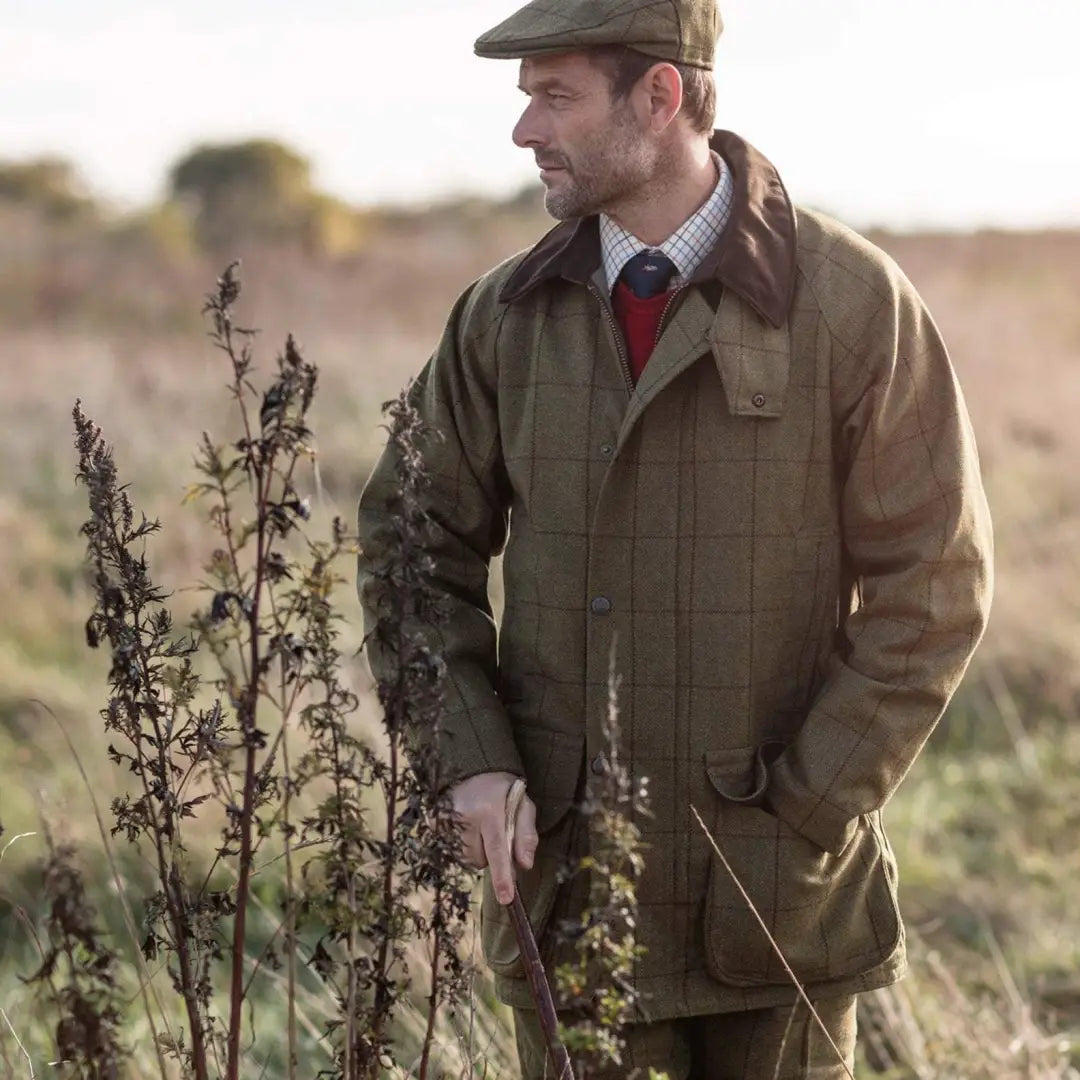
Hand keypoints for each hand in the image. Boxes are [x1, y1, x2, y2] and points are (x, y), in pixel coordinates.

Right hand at [450, 771, 537, 905]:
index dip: (502, 875)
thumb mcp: (523, 806)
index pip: (498, 849)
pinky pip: (452, 849)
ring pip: (465, 858)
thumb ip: (526, 835)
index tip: (505, 898)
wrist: (473, 768)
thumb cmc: (504, 791)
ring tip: (479, 827)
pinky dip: (461, 844)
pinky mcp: (435, 823)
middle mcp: (466, 817)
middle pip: (480, 859)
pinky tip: (466, 826)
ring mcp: (446, 820)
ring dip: (475, 851)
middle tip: (493, 833)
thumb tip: (526, 864)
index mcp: (491, 812)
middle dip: (489, 855)